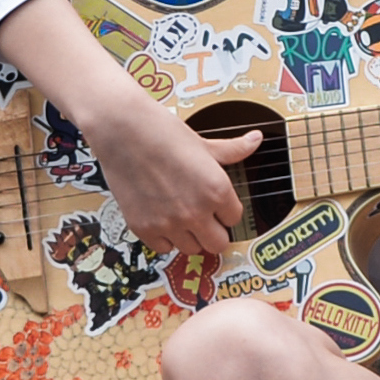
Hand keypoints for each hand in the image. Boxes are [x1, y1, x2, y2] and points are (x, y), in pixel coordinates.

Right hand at [88, 104, 260, 262]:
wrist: (123, 130)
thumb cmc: (163, 132)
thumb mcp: (204, 143)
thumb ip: (233, 149)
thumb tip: (256, 140)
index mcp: (217, 190)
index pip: (234, 218)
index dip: (225, 211)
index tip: (216, 205)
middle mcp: (196, 212)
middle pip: (218, 243)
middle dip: (213, 231)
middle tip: (202, 217)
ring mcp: (169, 223)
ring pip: (192, 249)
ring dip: (190, 236)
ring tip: (180, 216)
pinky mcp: (144, 228)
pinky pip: (164, 248)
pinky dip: (164, 238)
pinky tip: (162, 219)